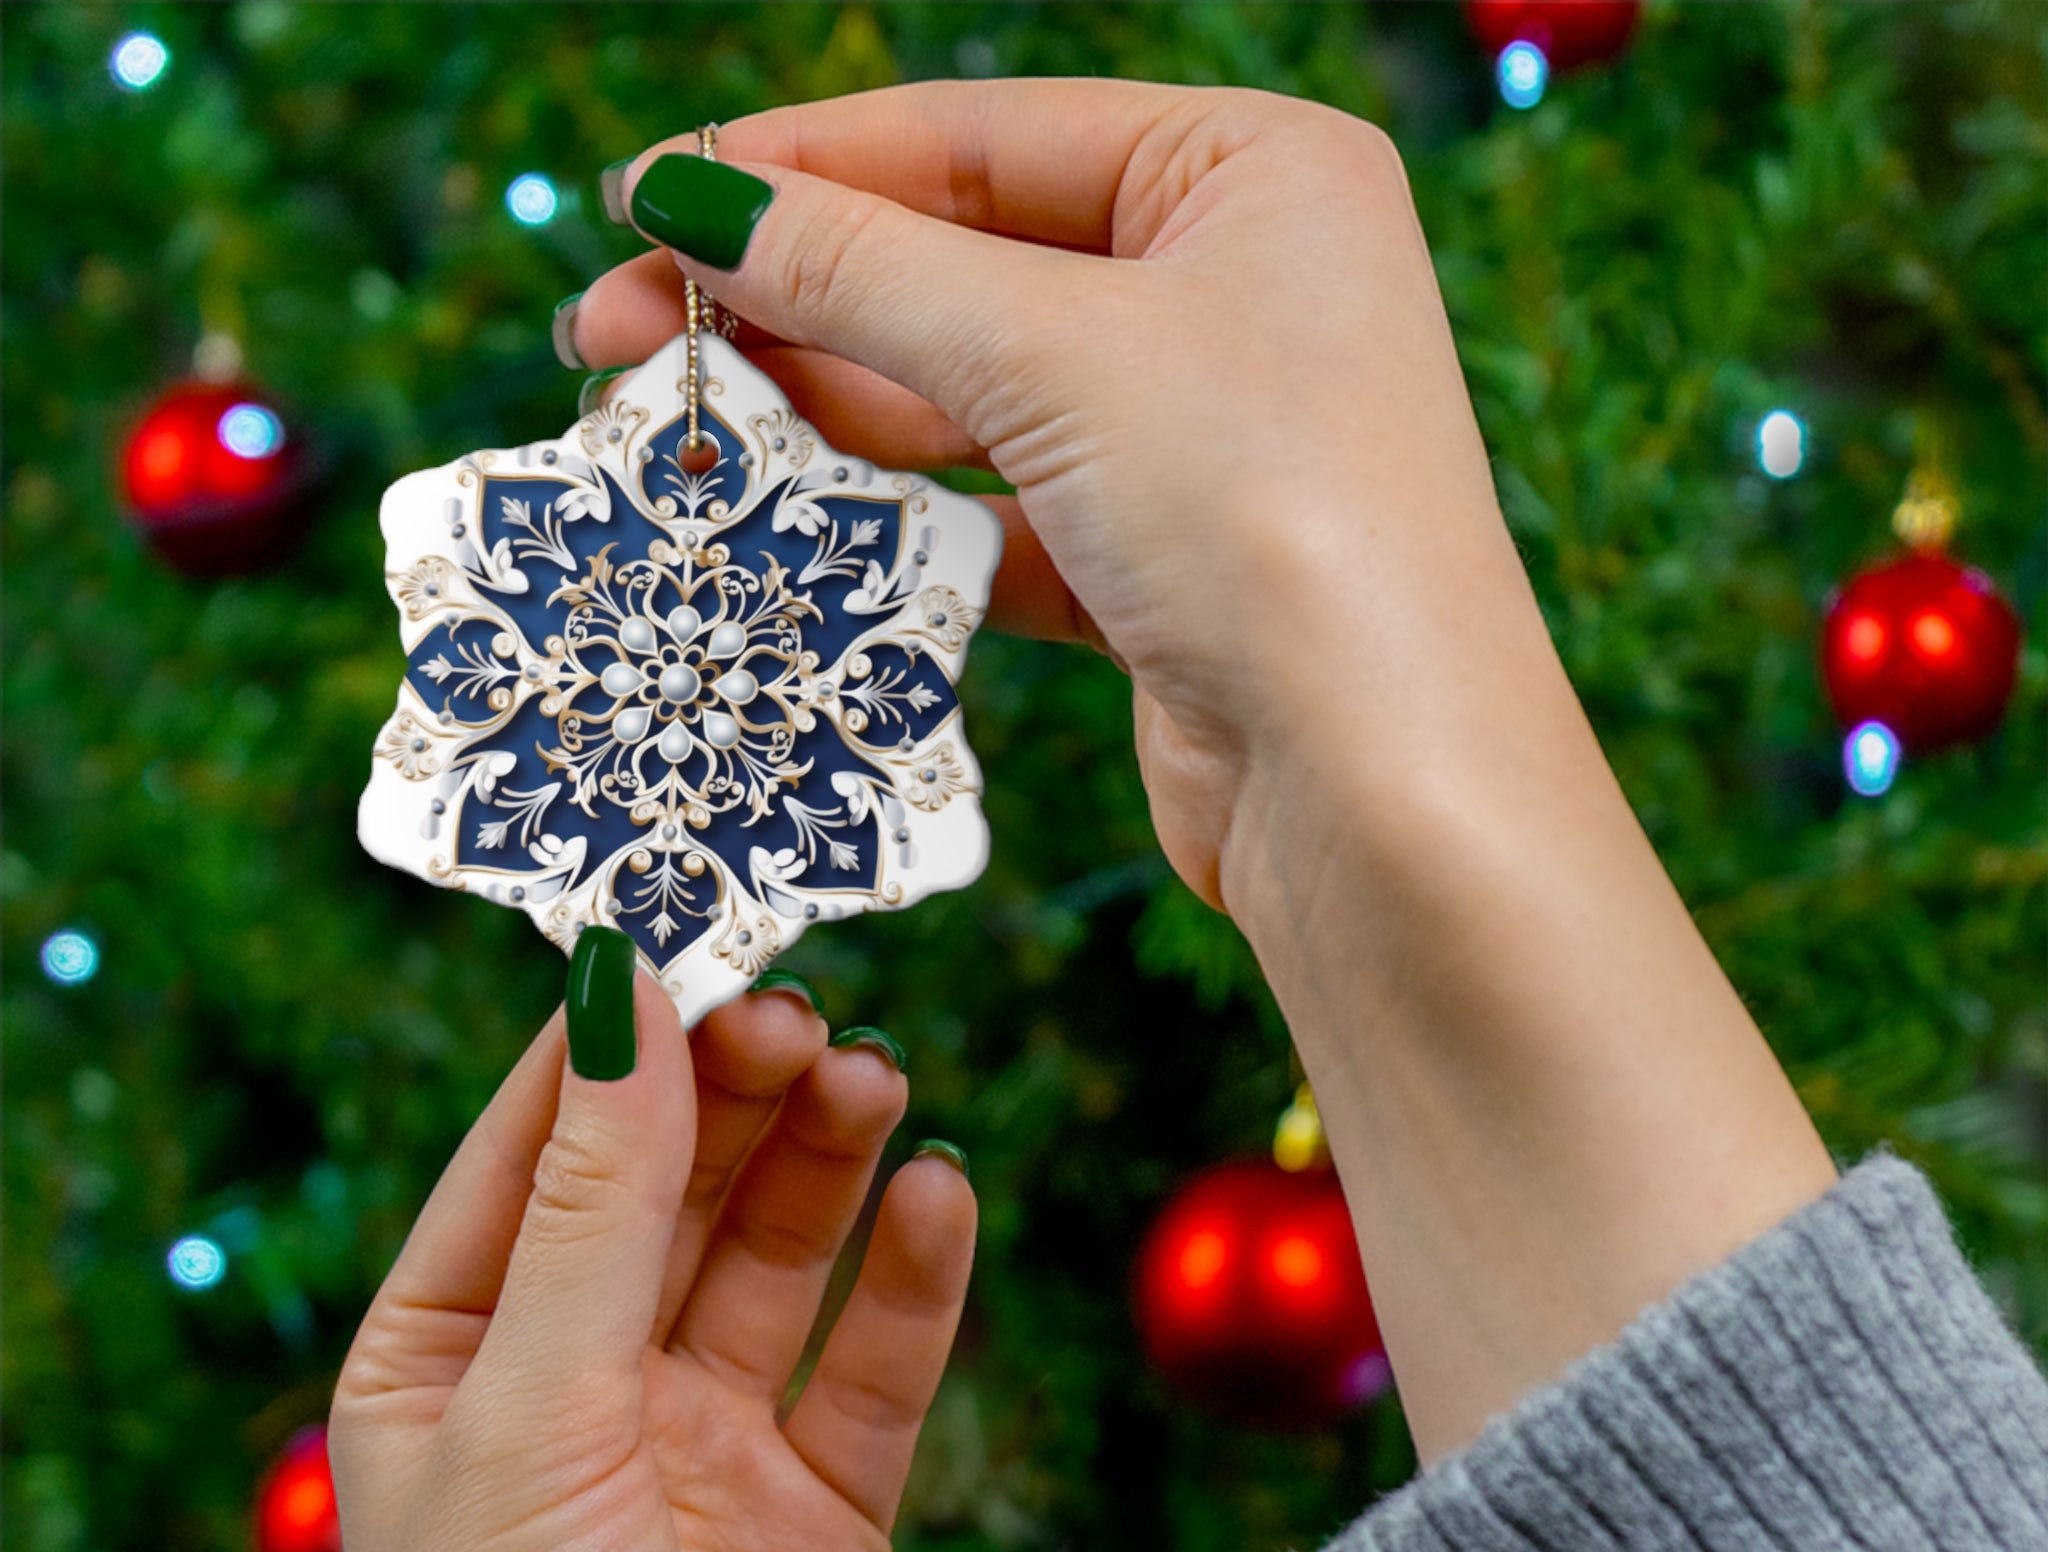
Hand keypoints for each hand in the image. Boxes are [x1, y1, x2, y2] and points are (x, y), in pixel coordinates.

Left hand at [331, 968, 973, 1551]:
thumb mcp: (532, 1416)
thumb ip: (594, 1205)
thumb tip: (619, 995)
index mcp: (452, 1358)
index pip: (535, 1149)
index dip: (613, 1041)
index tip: (690, 932)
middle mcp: (579, 1388)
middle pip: (670, 1186)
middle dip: (734, 1092)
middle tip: (807, 1009)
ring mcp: (706, 1447)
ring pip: (778, 1255)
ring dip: (827, 1162)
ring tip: (879, 1078)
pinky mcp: (822, 1512)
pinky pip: (875, 1363)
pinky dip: (913, 1278)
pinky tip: (942, 1197)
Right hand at [570, 79, 1522, 911]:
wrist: (1380, 793)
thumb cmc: (1269, 518)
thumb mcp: (1055, 355)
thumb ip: (866, 272)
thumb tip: (693, 200)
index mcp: (1251, 173)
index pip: (979, 138)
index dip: (798, 167)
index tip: (644, 201)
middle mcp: (1234, 290)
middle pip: (963, 266)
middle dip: (790, 300)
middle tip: (611, 335)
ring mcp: (1198, 436)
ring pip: (972, 398)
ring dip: (827, 414)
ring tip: (676, 429)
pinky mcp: (1160, 567)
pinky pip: (1000, 514)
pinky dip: (902, 522)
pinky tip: (789, 523)